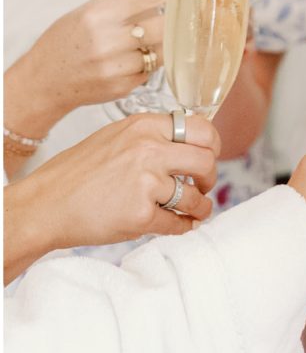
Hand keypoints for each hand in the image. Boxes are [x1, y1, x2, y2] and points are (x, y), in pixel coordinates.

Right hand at [4, 114, 220, 283]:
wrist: (46, 204)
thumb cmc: (78, 173)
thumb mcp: (116, 136)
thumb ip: (151, 136)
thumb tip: (190, 143)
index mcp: (143, 126)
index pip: (201, 128)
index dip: (212, 146)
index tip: (209, 156)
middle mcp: (148, 150)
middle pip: (207, 161)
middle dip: (210, 178)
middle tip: (203, 186)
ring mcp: (146, 182)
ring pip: (196, 197)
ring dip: (200, 207)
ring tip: (194, 211)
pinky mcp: (141, 214)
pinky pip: (178, 223)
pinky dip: (182, 227)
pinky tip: (179, 225)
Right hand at [5, 0, 168, 139]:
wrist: (44, 81)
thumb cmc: (66, 40)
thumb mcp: (88, 11)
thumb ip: (125, 2)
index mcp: (98, 12)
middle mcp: (107, 39)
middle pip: (165, 24)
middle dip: (180, 19)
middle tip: (191, 13)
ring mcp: (116, 66)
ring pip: (163, 50)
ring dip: (167, 43)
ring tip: (160, 38)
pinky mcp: (123, 87)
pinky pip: (152, 71)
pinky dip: (152, 63)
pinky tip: (137, 60)